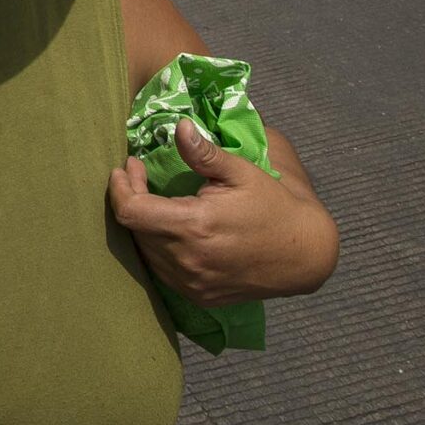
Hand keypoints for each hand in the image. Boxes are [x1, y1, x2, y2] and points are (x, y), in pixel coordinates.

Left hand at [108, 119, 338, 304]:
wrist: (304, 255)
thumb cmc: (273, 205)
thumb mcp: (242, 172)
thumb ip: (205, 153)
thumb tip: (179, 127)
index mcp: (194, 227)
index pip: (130, 211)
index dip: (120, 187)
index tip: (128, 166)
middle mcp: (187, 261)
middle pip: (134, 230)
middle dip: (131, 199)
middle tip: (140, 175)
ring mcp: (192, 284)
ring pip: (145, 252)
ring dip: (143, 225)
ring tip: (154, 200)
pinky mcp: (198, 297)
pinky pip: (162, 271)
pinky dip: (158, 248)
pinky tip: (170, 229)